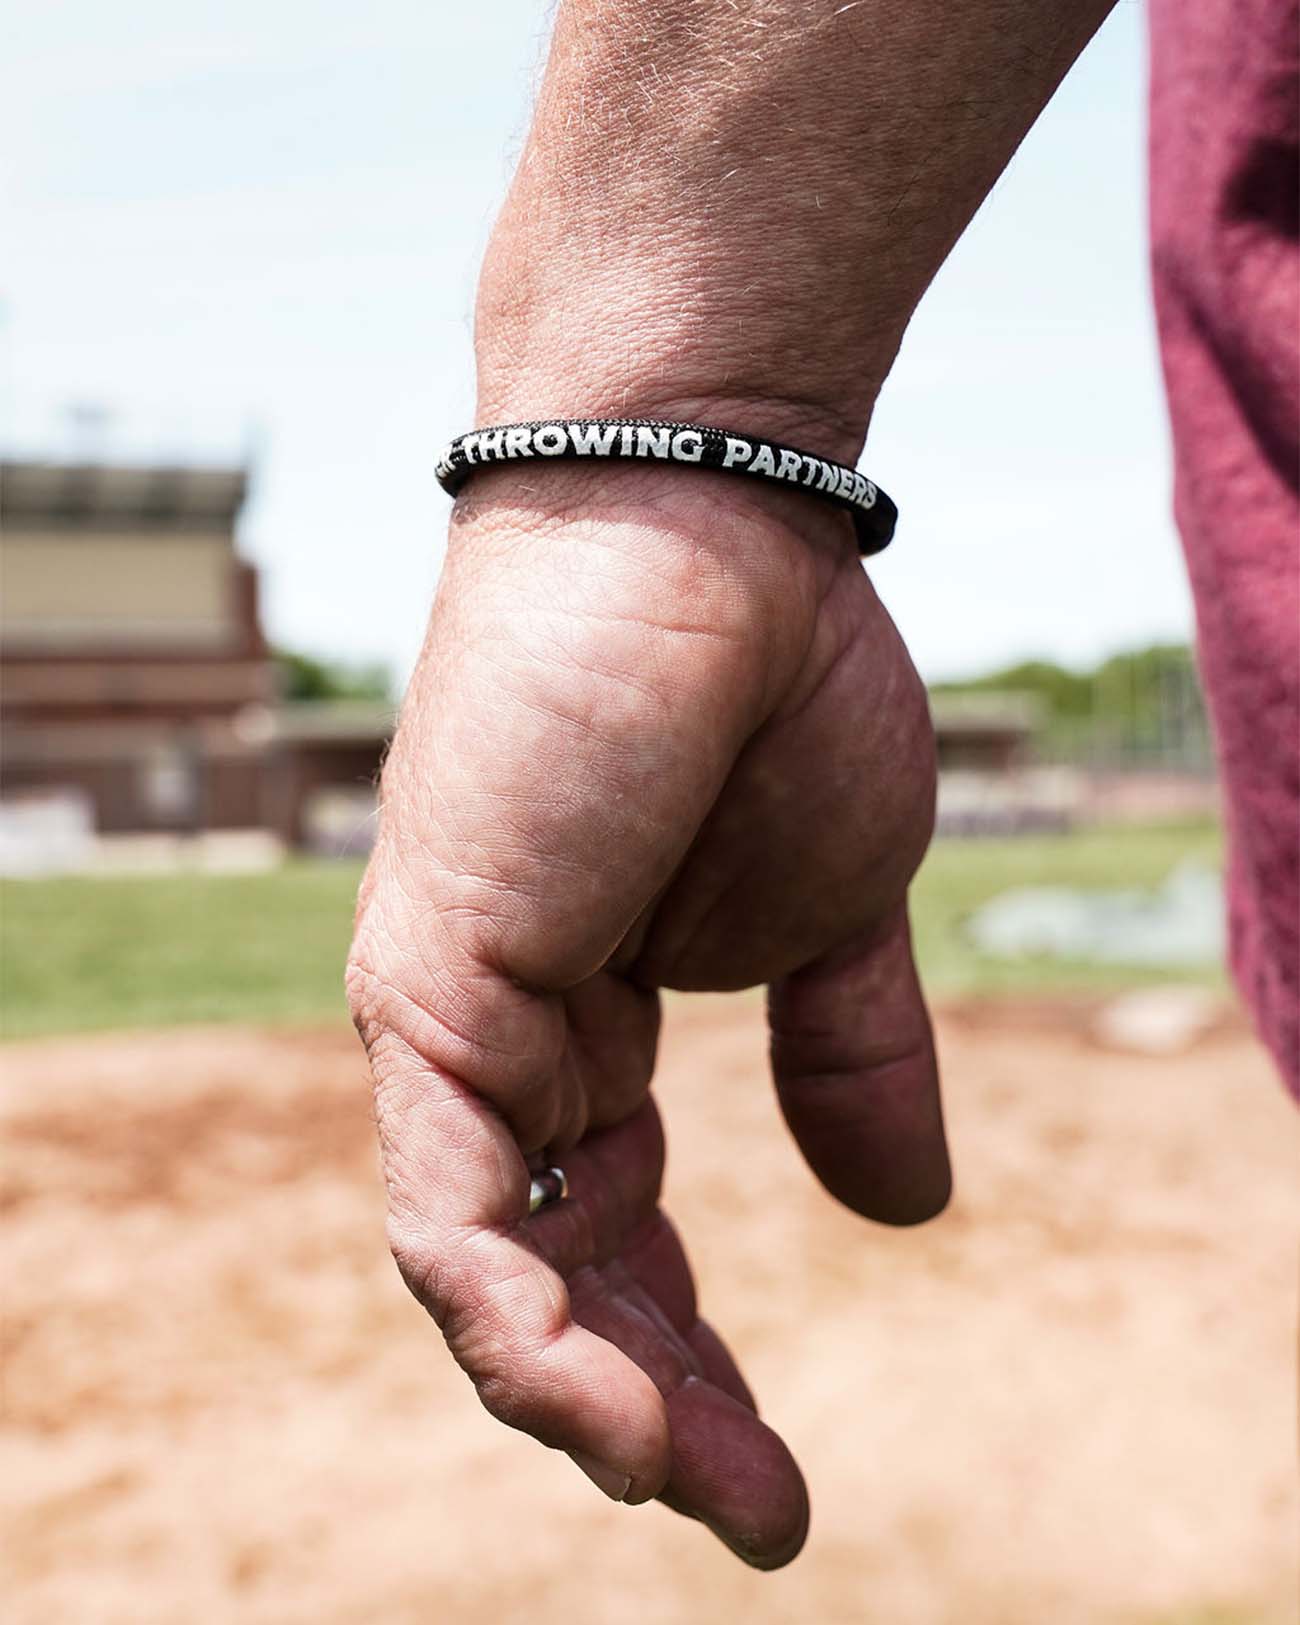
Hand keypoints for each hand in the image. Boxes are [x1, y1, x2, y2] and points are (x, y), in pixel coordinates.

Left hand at [347, 457, 949, 1567]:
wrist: (711, 519)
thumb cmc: (772, 687)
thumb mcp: (835, 914)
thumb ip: (844, 1055)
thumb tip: (906, 1211)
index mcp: (585, 1026)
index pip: (617, 1235)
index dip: (686, 1361)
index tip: (767, 1478)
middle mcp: (498, 1037)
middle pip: (548, 1271)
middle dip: (641, 1404)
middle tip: (742, 1508)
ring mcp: (448, 1013)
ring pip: (479, 1266)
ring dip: (577, 1397)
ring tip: (678, 1487)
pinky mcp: (427, 979)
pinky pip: (444, 1196)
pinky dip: (509, 1316)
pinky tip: (598, 1412)